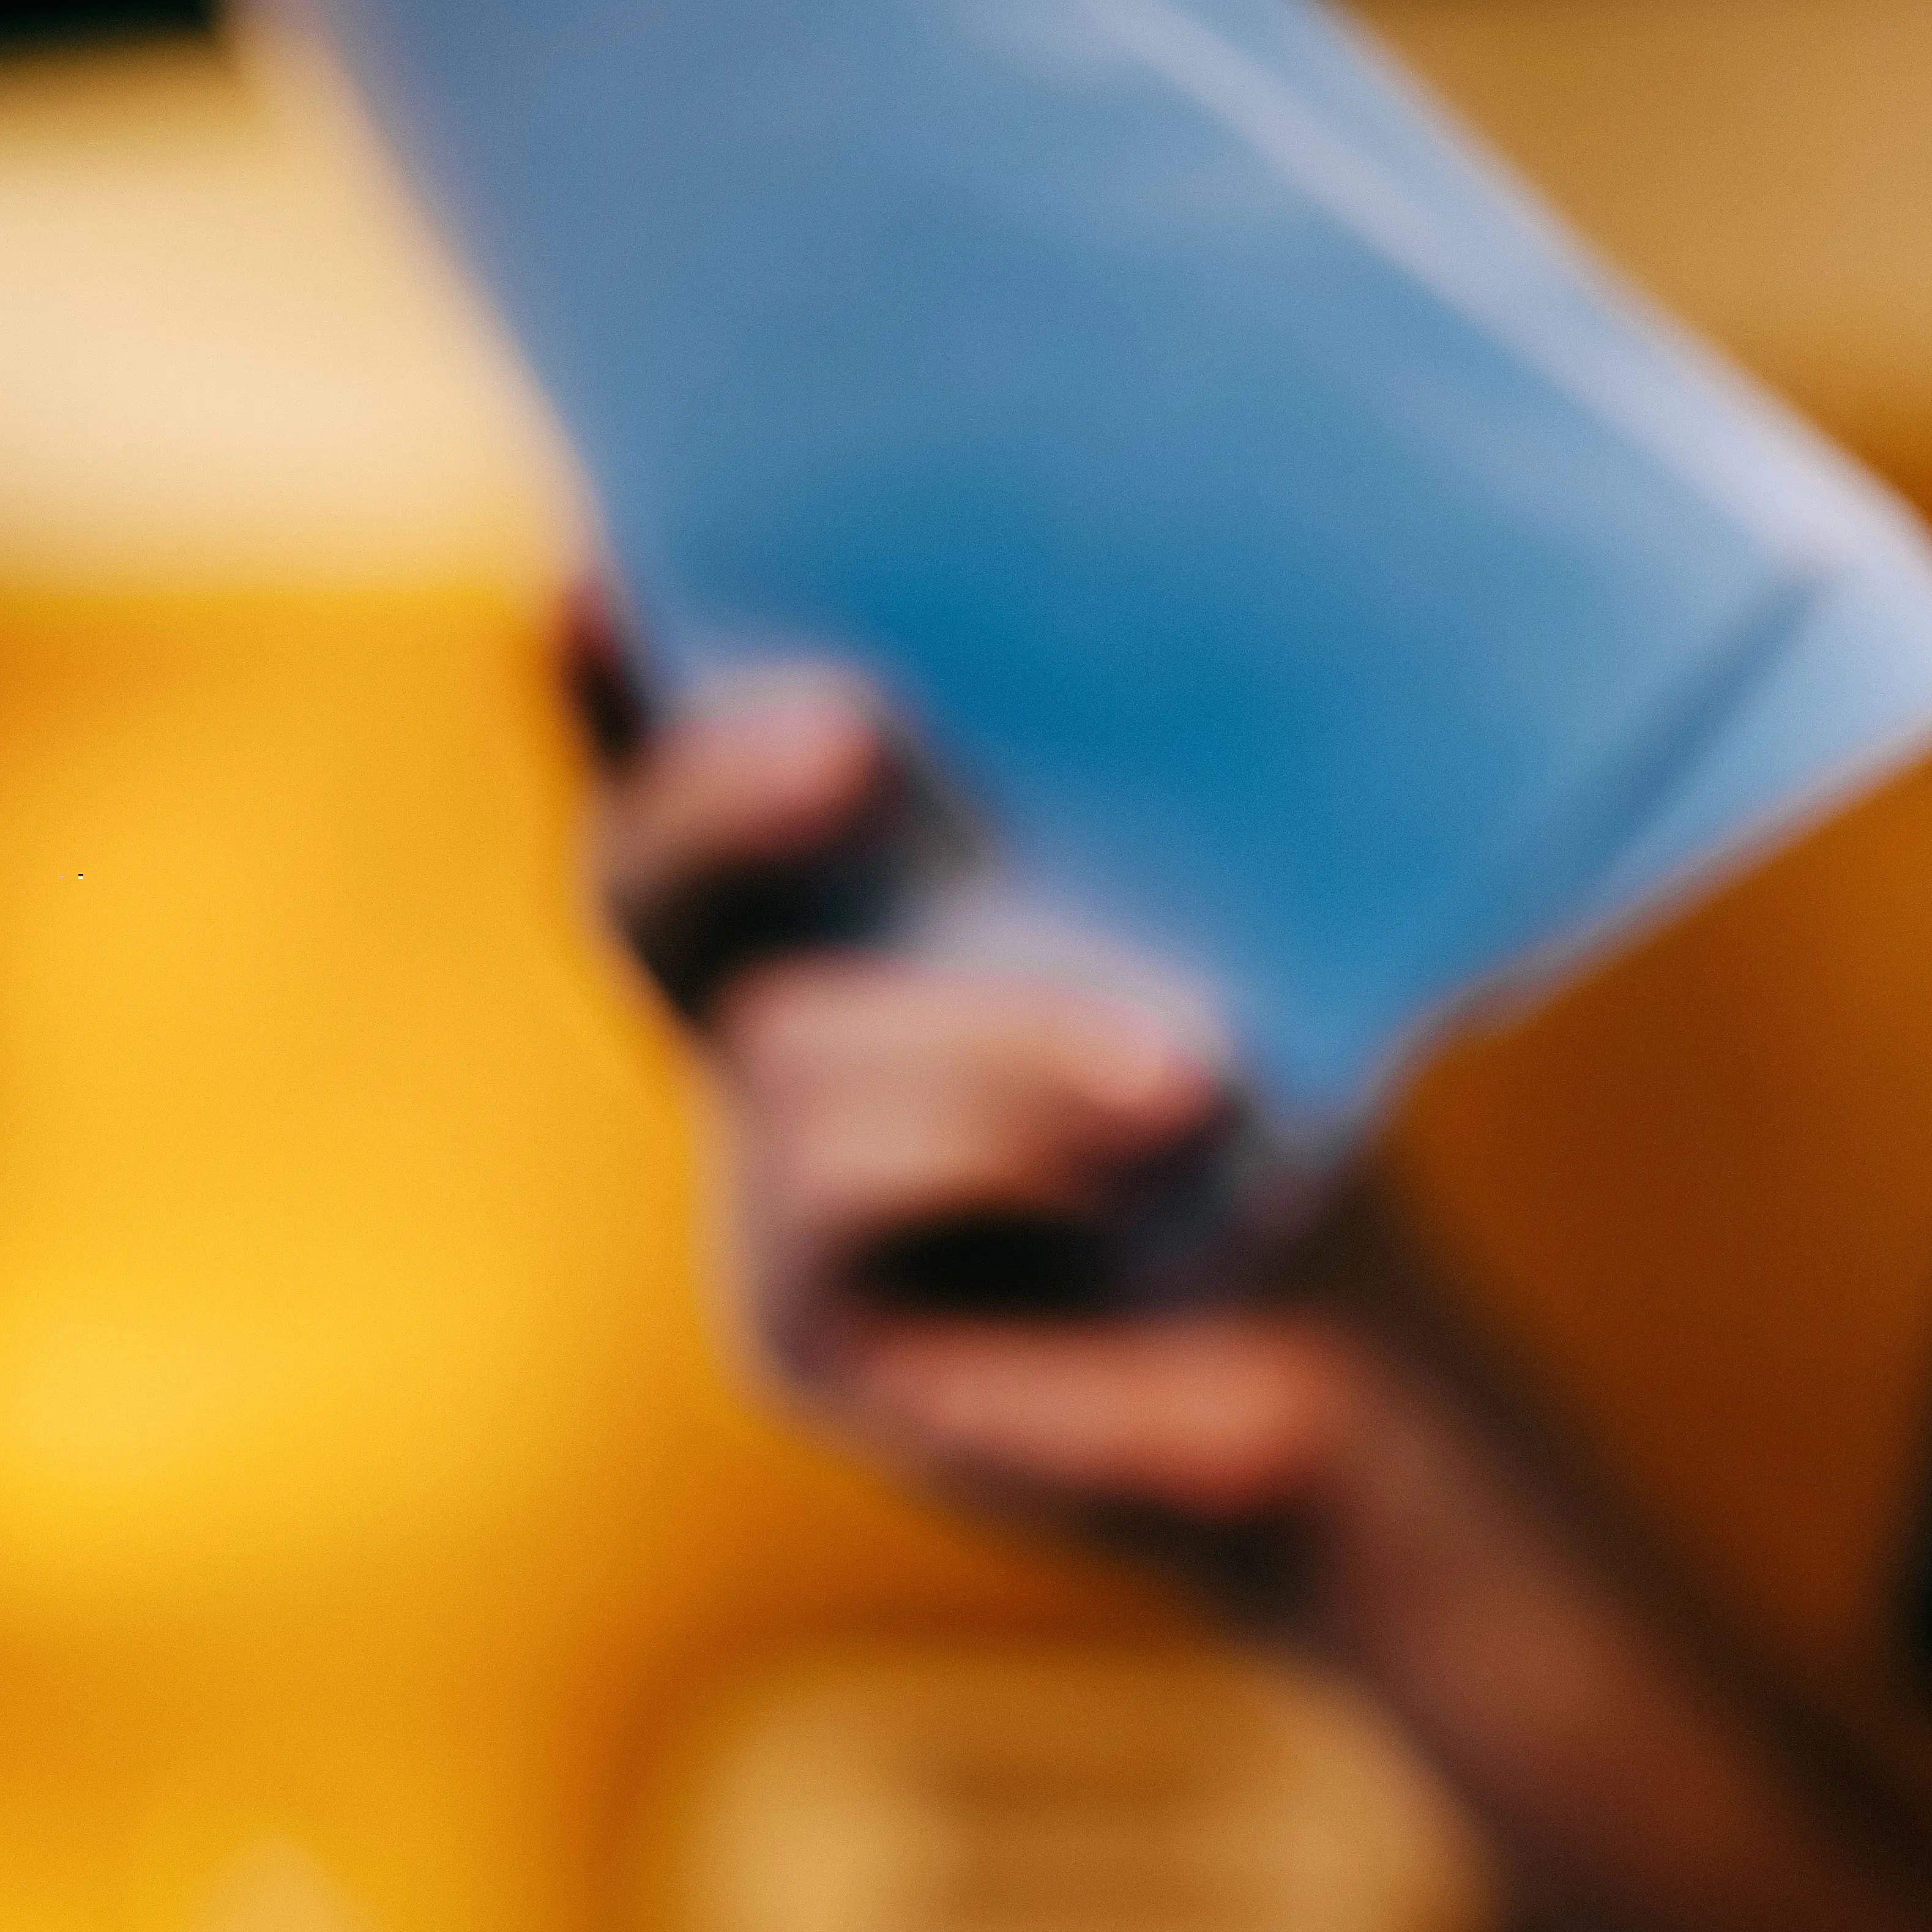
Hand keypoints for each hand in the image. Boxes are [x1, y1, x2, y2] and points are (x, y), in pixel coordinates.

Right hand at [566, 608, 1369, 1551]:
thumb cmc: (1293, 1102)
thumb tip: (1157, 592)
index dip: (608, 681)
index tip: (575, 566)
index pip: (686, 766)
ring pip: (794, 1058)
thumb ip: (1131, 797)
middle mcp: (771, 1038)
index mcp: (848, 907)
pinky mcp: (805, 1336)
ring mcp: (763, 1197)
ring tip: (1197, 1074)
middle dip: (725, 795)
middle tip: (845, 729)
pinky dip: (1016, 1158)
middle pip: (651, 892)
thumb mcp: (1221, 915)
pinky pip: (847, 1204)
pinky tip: (1170, 1161)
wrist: (1356, 1365)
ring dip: (1005, 1040)